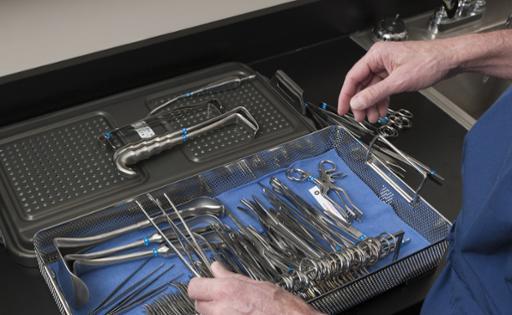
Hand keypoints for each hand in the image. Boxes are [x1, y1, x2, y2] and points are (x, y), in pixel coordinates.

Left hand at [188, 262, 323, 314]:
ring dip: (215, 311)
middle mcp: (220, 309)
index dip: (200, 285)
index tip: (206, 285)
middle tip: (222, 298)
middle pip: (198, 303)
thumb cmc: (279, 306)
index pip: (194, 287)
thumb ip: (230, 276)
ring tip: (234, 309)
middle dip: (207, 300)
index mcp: (227, 290)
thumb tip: (216, 268)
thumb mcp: (254, 283)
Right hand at [338, 39, 458, 121]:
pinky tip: (382, 110)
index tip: (343, 109)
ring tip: (373, 117)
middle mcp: (379, 59)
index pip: (353, 77)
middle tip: (360, 117)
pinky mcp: (395, 73)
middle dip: (361, 103)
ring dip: (371, 104)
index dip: (346, 95)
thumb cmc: (430, 62)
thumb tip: (357, 102)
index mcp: (376, 55)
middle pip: (362, 84)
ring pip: (372, 89)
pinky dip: (381, 100)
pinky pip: (382, 89)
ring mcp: (387, 66)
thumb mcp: (399, 81)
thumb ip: (375, 94)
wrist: (450, 60)